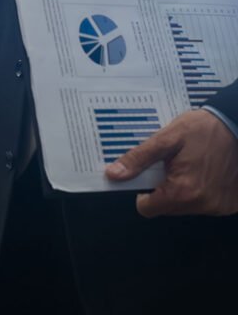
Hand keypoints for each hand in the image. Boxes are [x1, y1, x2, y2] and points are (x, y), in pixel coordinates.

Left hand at [106, 109, 237, 216]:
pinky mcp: (231, 204)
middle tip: (171, 165)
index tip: (148, 175)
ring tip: (190, 166)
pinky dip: (201, 191)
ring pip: (186, 207)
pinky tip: (205, 172)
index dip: (142, 193)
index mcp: (183, 191)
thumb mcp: (166, 139)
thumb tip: (113, 175)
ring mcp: (220, 207)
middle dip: (163, 189)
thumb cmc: (203, 129)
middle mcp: (203, 205)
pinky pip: (205, 204)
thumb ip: (139, 159)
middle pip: (167, 208)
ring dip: (182, 190)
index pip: (147, 208)